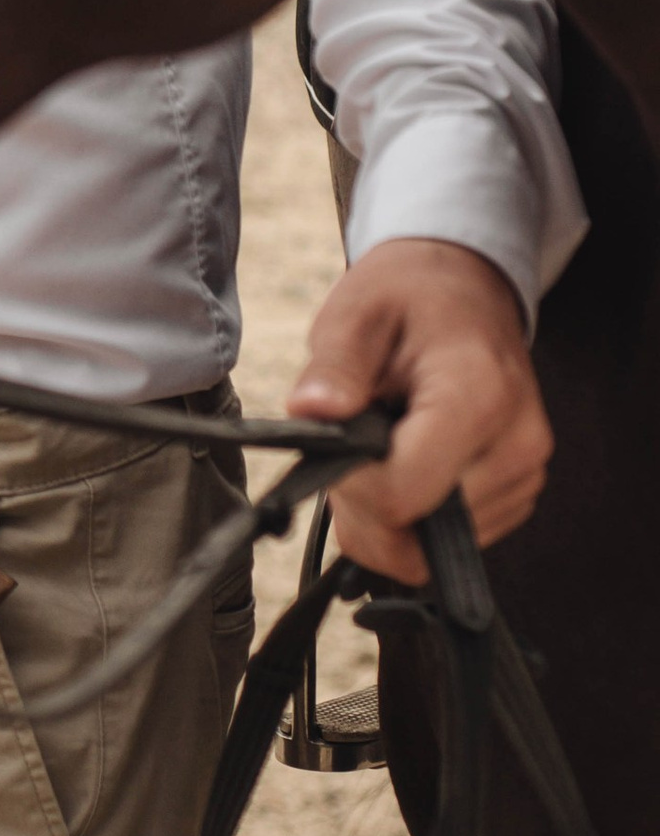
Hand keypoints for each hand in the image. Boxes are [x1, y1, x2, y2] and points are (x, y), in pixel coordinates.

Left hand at [287, 236, 551, 583]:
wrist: (467, 290)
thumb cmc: (410, 296)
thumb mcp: (357, 311)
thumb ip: (334, 367)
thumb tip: (309, 412)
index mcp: (479, 393)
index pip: (404, 493)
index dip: (351, 484)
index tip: (336, 441)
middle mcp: (517, 444)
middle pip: (419, 531)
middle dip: (365, 502)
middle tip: (352, 441)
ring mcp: (524, 474)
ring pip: (432, 546)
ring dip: (387, 509)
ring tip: (382, 441)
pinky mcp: (519, 492)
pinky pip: (449, 537)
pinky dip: (415, 510)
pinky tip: (408, 456)